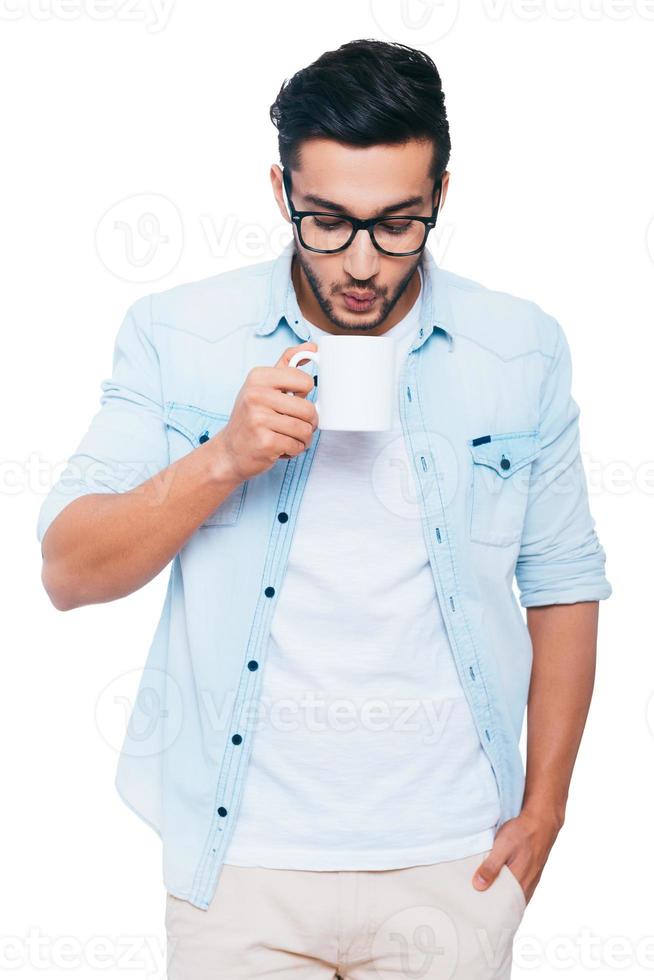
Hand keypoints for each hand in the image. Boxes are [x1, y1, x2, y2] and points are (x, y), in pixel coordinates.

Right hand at [215, 341, 318, 482]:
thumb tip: (312, 346)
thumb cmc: (251, 416)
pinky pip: (297, 445)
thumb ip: (288, 364)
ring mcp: (259, 419)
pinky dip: (294, 450)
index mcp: (258, 377)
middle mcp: (256, 395)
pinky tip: (279, 447)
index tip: (292, 399)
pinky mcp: (265, 442)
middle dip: (309, 421)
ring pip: (305, 429)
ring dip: (302, 438)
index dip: (305, 394)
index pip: (305, 381)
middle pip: (308, 408)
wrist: (229, 451)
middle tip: (295, 424)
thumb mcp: (263, 385)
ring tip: (287, 436)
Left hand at [472, 808, 561, 906]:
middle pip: (511, 905)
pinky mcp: (532, 874)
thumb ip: (491, 866)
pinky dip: (512, 894)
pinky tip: (502, 890)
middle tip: (480, 914)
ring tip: (488, 904)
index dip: (495, 914)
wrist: (542, 822)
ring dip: (504, 901)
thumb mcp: (502, 846)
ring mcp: (531, 880)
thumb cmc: (522, 833)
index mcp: (519, 881)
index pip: (506, 908)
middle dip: (497, 910)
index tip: (480, 920)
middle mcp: (527, 885)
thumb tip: (478, 886)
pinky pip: (521, 890)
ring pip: (516, 898)